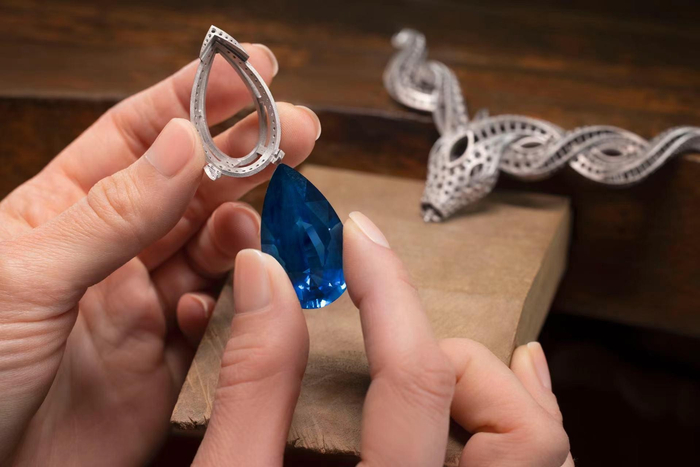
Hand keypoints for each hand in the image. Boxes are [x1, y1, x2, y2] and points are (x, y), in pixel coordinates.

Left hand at [0, 44, 319, 464]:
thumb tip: (182, 145)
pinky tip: (237, 280)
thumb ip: (112, 212)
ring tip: (265, 204)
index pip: (137, 135)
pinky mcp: (167, 354)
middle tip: (295, 125)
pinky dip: (233, 293)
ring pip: (211, 244)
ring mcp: (141, 300)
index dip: (194, 98)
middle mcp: (109, 249)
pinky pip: (216, 310)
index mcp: (61, 211)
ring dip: (245, 218)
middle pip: (188, 184)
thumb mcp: (23, 276)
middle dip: (243, 149)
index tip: (247, 69)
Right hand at [192, 212, 572, 465]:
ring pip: (544, 460)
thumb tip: (267, 278)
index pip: (413, 380)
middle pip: (518, 433)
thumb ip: (254, 382)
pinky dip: (524, 427)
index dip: (386, 289)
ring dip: (506, 390)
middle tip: (403, 334)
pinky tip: (505, 396)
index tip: (362, 237)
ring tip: (458, 352)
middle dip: (460, 356)